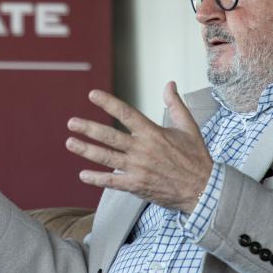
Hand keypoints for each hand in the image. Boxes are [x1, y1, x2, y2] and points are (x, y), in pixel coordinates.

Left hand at [65, 81, 212, 213]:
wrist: (203, 189)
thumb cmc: (196, 157)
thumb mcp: (189, 127)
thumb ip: (176, 104)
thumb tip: (169, 83)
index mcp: (153, 133)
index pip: (126, 113)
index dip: (108, 103)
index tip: (92, 95)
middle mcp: (142, 150)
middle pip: (110, 137)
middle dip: (89, 129)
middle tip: (71, 122)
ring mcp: (138, 169)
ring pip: (107, 158)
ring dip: (86, 150)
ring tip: (70, 142)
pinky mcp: (137, 186)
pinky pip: (112, 182)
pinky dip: (97, 179)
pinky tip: (83, 174)